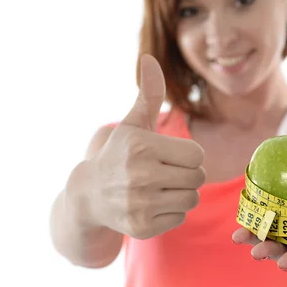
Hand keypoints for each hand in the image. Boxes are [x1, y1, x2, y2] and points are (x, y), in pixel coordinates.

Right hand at [87, 54, 205, 238]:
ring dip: (181, 193)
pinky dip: (170, 212)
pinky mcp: (142, 227)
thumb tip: (150, 59)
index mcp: (142, 147)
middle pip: (197, 178)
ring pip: (191, 199)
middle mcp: (140, 176)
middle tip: (165, 173)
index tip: (168, 156)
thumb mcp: (133, 124)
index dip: (187, 156)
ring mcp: (140, 204)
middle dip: (186, 175)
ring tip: (159, 188)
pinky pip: (179, 218)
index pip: (197, 155)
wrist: (89, 196)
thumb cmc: (119, 155)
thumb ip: (149, 94)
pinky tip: (151, 205)